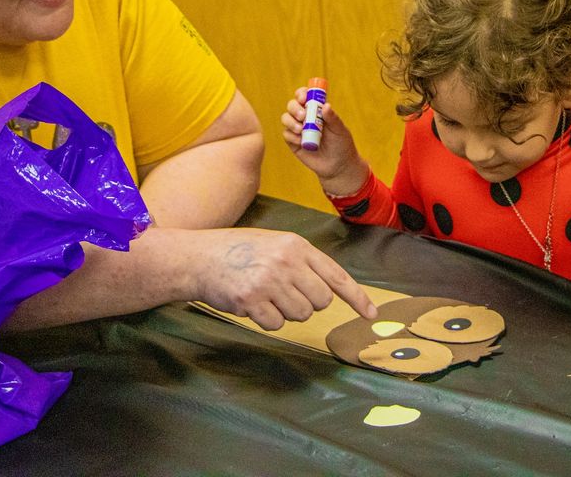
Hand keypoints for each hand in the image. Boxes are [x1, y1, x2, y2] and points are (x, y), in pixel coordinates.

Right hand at [189, 227, 377, 329]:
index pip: (336, 275)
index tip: (371, 313)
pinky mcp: (253, 300)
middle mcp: (287, 261)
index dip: (357, 297)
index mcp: (297, 246)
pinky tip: (251, 303)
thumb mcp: (276, 244)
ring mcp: (270, 280)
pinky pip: (276, 325)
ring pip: (300, 315)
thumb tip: (330, 291)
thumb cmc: (239, 252)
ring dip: (285, 312)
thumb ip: (302, 262)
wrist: (199, 257)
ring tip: (265, 295)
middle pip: (321, 301)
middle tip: (284, 294)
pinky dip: (266, 320)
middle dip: (307, 304)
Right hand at [280, 86, 368, 195]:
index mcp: (316, 110)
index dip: (301, 93)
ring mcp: (298, 129)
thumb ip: (333, 118)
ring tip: (301, 130)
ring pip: (285, 118)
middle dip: (294, 108)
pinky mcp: (293, 142)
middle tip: (303, 115)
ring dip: (291, 121)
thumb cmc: (341, 144)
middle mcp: (305, 117)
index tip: (303, 97)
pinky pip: (286, 134)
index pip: (304, 96)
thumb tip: (326, 105)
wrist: (337, 166)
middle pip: (292, 105)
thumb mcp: (340, 130)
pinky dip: (292, 136)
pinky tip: (302, 142)